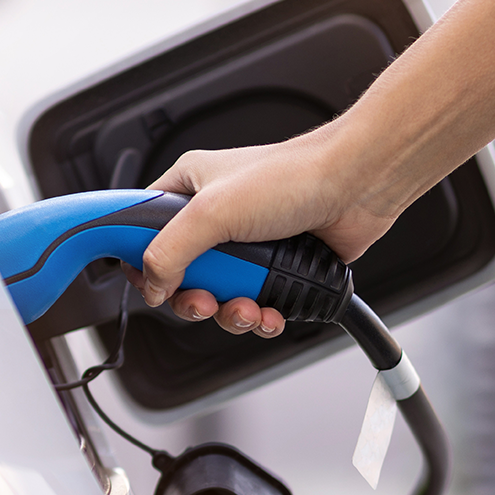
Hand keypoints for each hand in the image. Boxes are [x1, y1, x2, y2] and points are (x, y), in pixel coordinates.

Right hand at [125, 125, 399, 336]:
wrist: (357, 187)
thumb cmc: (294, 176)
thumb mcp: (213, 212)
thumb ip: (170, 251)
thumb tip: (153, 286)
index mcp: (188, 189)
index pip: (139, 229)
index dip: (136, 259)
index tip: (142, 283)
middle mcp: (215, 217)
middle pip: (179, 276)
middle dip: (193, 299)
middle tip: (204, 302)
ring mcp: (247, 246)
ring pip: (217, 297)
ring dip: (230, 313)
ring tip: (247, 308)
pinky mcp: (276, 268)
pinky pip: (253, 306)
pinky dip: (259, 318)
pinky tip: (271, 313)